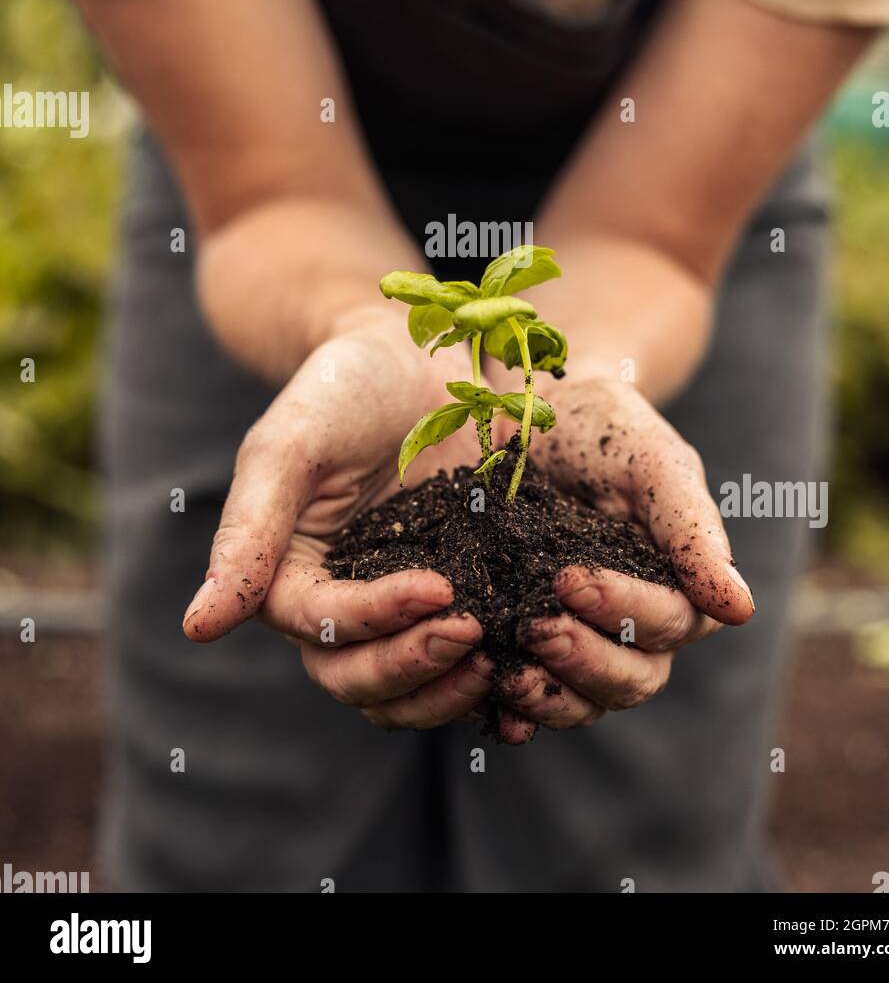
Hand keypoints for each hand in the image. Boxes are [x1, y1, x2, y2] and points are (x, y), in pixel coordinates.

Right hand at [181, 311, 494, 728]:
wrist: (415, 354)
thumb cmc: (341, 387)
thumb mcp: (290, 444)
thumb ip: (248, 531)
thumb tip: (198, 627)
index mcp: (289, 576)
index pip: (321, 626)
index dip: (375, 621)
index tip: (437, 590)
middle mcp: (341, 604)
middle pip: (359, 679)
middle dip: (415, 665)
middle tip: (475, 632)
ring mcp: (402, 606)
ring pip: (410, 689)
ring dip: (451, 688)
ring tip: (505, 658)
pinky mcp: (462, 595)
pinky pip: (467, 660)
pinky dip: (492, 675)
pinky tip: (535, 663)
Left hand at [492, 376, 753, 735]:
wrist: (522, 412)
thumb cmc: (598, 429)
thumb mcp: (648, 458)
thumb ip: (690, 526)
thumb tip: (741, 610)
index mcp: (675, 583)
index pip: (667, 623)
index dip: (623, 610)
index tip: (569, 579)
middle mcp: (634, 626)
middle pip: (632, 677)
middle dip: (585, 659)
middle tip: (535, 627)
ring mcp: (581, 641)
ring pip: (586, 701)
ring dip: (550, 696)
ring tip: (505, 670)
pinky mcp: (525, 648)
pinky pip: (529, 702)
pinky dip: (512, 711)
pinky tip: (490, 704)